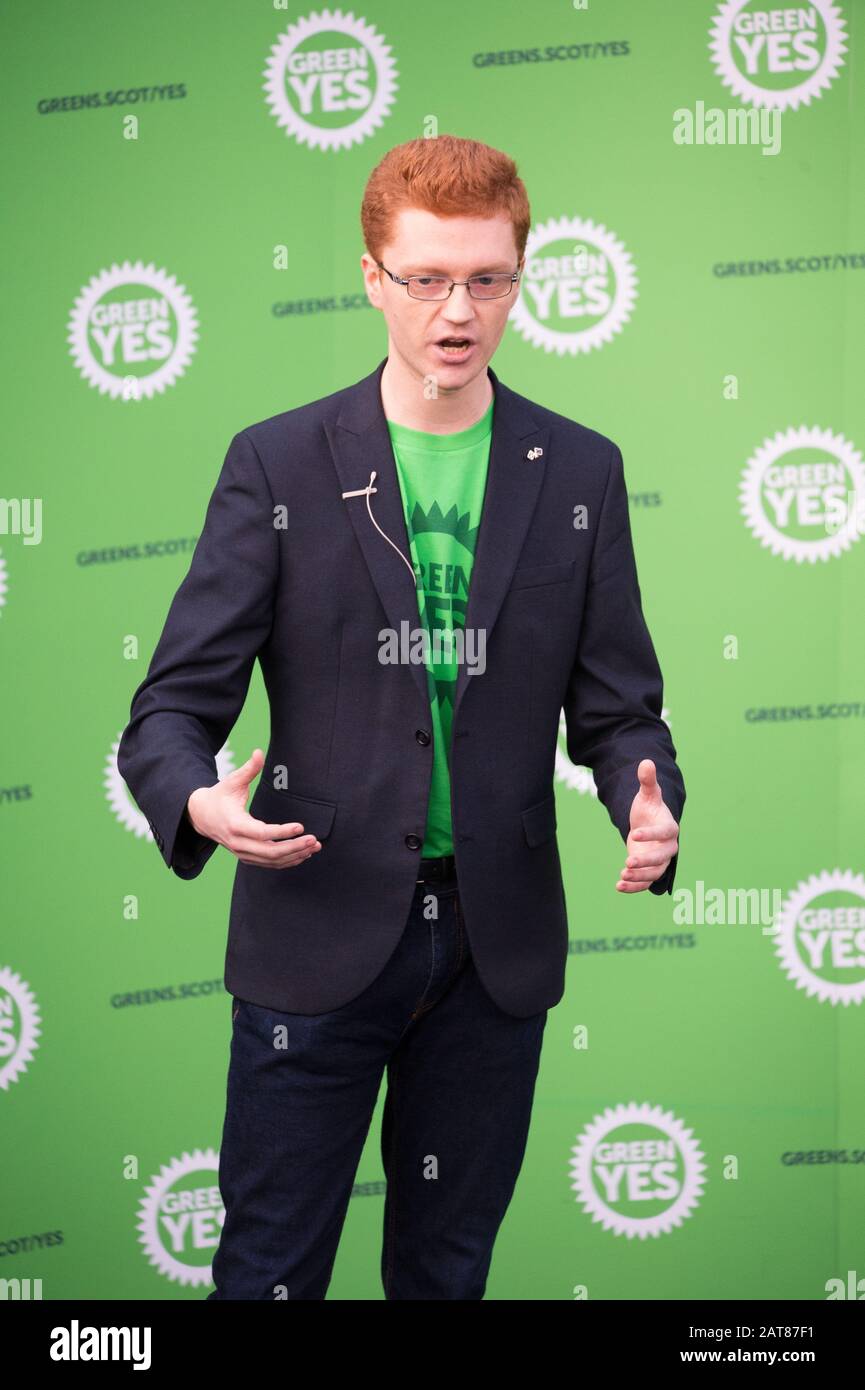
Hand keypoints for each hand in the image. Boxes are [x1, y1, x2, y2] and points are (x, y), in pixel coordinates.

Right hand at [186, 748, 321, 868]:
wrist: (201, 816)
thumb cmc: (220, 796)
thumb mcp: (231, 781)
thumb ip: (248, 769)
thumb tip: (259, 751)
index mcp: (235, 824)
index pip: (261, 833)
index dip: (282, 832)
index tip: (300, 826)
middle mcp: (238, 843)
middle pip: (270, 852)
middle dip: (294, 847)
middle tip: (314, 840)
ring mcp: (242, 853)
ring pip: (272, 861)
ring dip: (295, 855)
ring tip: (314, 847)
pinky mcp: (247, 858)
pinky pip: (269, 864)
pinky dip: (287, 861)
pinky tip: (303, 854)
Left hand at [616, 758, 677, 893]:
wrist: (648, 825)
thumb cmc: (648, 809)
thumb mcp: (647, 795)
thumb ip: (648, 781)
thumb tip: (646, 762)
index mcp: (669, 828)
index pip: (665, 832)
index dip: (652, 834)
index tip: (634, 833)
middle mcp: (668, 847)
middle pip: (662, 858)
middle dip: (646, 862)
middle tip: (628, 862)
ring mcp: (659, 861)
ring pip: (654, 873)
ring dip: (639, 877)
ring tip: (622, 877)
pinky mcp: (650, 871)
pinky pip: (646, 882)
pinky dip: (634, 887)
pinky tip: (618, 886)